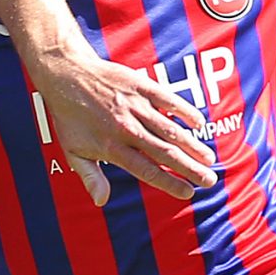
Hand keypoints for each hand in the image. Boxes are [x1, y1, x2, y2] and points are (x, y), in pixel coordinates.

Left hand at [24, 46, 216, 206]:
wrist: (66, 73)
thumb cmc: (69, 116)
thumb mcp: (73, 151)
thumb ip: (90, 177)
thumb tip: (101, 201)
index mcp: (112, 147)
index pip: (147, 170)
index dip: (169, 182)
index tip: (188, 193)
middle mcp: (126, 128)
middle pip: (165, 152)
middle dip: (190, 168)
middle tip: (210, 180)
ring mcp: (135, 106)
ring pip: (170, 129)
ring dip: (192, 145)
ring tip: (209, 158)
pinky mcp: (140, 86)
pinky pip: (167, 100)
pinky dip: (184, 111)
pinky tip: (199, 123)